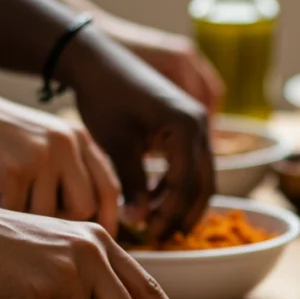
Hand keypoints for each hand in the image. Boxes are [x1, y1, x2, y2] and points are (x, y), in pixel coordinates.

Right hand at [0, 82, 118, 229]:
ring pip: (49, 216)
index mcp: (79, 138)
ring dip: (26, 218)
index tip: (94, 240)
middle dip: (63, 224)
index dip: (108, 219)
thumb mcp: (44, 143)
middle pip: (85, 208)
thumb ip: (71, 170)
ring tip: (7, 198)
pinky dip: (2, 211)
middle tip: (38, 222)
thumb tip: (96, 220)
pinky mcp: (12, 169)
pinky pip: (17, 213)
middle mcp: (66, 144)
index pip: (109, 188)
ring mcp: (40, 155)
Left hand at [61, 30, 215, 239]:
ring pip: (201, 175)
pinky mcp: (185, 125)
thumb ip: (132, 184)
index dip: (171, 214)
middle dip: (183, 214)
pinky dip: (177, 185)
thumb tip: (139, 222)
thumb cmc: (103, 98)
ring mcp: (196, 123)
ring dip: (181, 201)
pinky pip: (191, 163)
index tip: (149, 234)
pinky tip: (154, 199)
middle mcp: (200, 123)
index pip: (188, 184)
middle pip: (204, 183)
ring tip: (155, 222)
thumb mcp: (117, 145)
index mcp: (187, 126)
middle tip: (160, 236)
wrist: (95, 62)